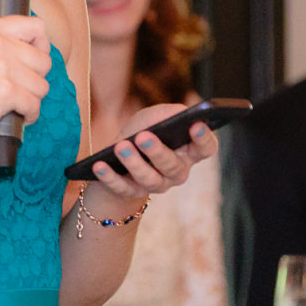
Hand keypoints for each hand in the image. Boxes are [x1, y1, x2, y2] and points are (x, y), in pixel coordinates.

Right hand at [0, 16, 50, 150]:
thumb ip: (5, 41)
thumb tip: (42, 48)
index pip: (37, 27)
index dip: (40, 48)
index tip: (30, 63)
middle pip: (44, 60)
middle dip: (35, 80)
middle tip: (15, 89)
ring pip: (42, 85)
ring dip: (31, 99)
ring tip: (12, 103)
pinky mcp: (3, 91)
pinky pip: (34, 104)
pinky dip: (29, 115)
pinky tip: (16, 115)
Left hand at [82, 101, 218, 202]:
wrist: (117, 157)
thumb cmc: (143, 131)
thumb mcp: (153, 116)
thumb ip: (167, 113)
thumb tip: (178, 113)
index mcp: (189, 152)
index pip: (206, 148)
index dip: (204, 138)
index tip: (196, 124)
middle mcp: (176, 172)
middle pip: (173, 166)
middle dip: (158, 151)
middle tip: (143, 136)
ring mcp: (155, 185)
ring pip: (149, 179)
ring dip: (134, 163)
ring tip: (121, 147)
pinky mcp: (131, 193)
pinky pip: (122, 188)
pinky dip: (110, 177)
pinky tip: (99, 165)